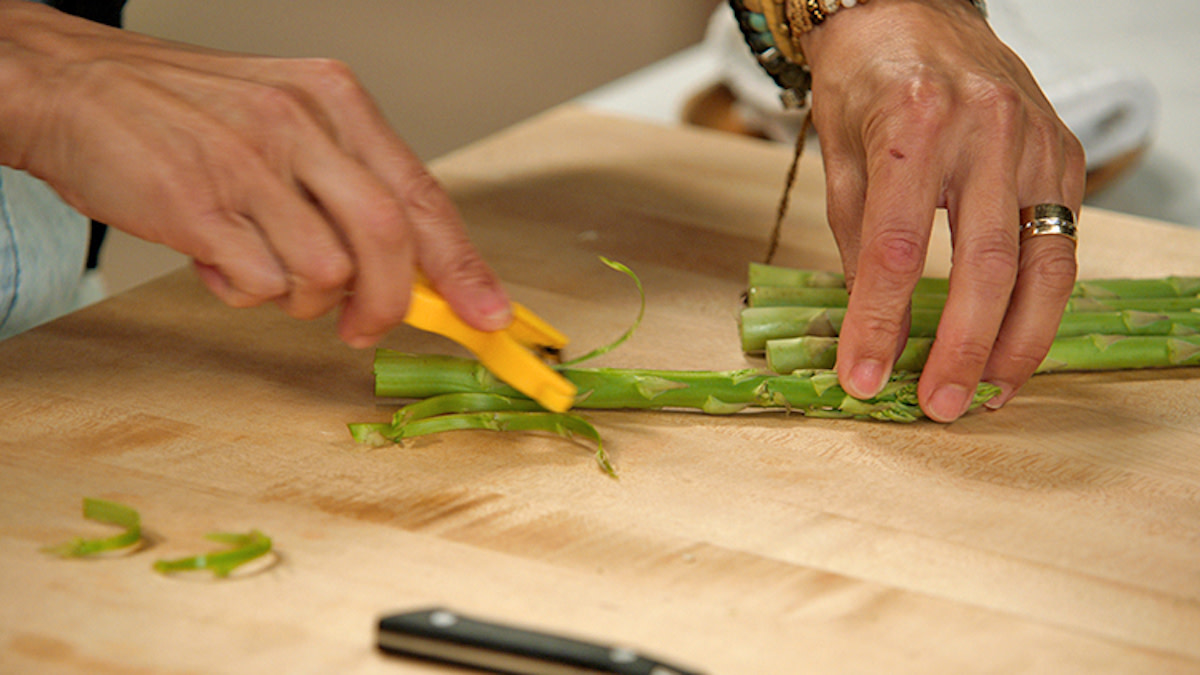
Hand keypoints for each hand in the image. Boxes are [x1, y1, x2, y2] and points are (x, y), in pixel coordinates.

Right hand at [0, 1, 510, 346]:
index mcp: (335, 101)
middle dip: (389, 304)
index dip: (463, 266)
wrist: (73, 85)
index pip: (423, 196)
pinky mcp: (201, 206)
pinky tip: (217, 256)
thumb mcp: (286, 120)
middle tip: (365, 327)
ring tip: (258, 262)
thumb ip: (349, 185)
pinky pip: (260, 284)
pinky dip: (244, 290)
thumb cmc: (187, 112)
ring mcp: (251, 165)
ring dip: (299, 296)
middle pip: (389, 241)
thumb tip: (412, 269)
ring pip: (326, 274)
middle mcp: (302, 126)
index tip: (489, 315)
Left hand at [797, 0, 1084, 420]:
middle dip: (963, 349)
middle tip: (941, 405)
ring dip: (1019, 341)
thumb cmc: (865, 79)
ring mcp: (1035, 141)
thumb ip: (857, 243)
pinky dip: (1040, 302)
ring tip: (989, 394)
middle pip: (985, 265)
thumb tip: (872, 329)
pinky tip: (1015, 341)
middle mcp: (985, 130)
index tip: (864, 378)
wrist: (911, 10)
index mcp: (912, 125)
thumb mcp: (839, 157)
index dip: (880, 324)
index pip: (897, 249)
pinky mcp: (1064, 153)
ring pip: (1043, 262)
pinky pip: (1061, 241)